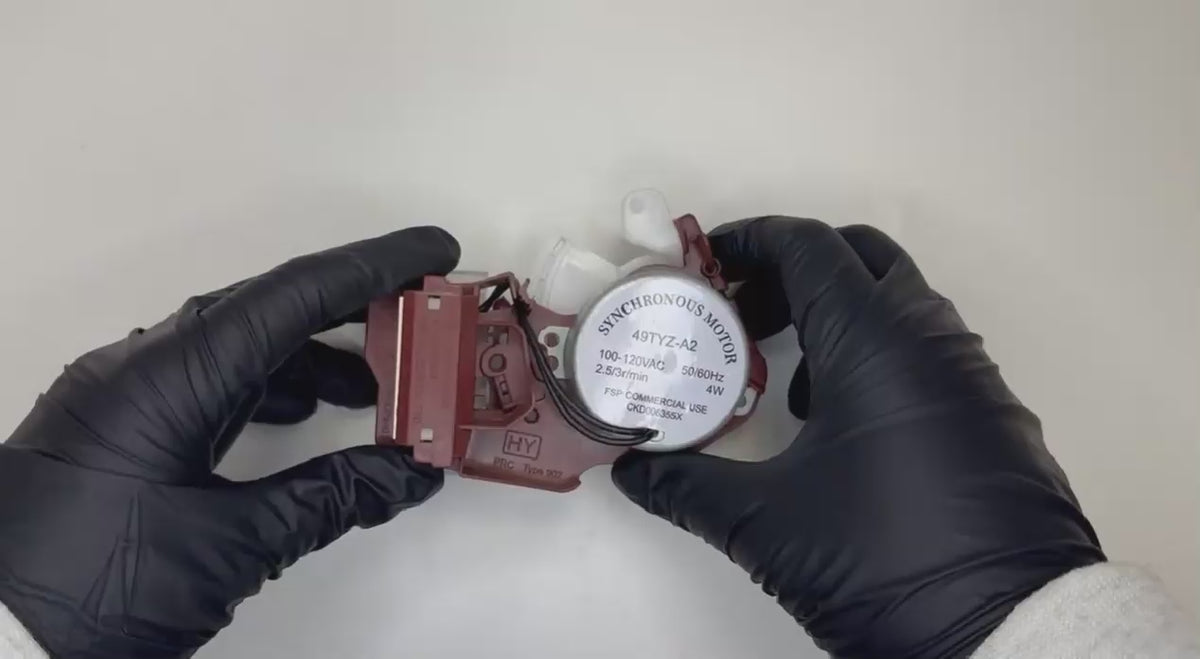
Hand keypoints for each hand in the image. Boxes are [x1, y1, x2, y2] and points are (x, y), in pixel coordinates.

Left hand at [0, 227, 458, 657]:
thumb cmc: (97, 589)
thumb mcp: (231, 547)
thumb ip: (330, 499)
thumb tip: (413, 474)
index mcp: (169, 378)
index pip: (291, 296)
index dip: (373, 267)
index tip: (434, 252)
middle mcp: (141, 368)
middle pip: (266, 309)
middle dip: (351, 306)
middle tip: (420, 313)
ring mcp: (123, 395)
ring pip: (236, 345)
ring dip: (309, 354)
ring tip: (376, 384)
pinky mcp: (118, 426)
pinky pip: (207, 380)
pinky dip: (265, 386)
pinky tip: (300, 414)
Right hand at [612, 218, 1104, 657]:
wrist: (1007, 631)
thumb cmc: (877, 559)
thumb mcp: (766, 525)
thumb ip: (687, 486)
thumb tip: (632, 471)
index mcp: (875, 341)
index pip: (808, 247)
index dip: (750, 241)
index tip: (706, 261)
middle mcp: (932, 339)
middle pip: (861, 257)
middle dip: (795, 269)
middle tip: (743, 313)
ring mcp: (972, 375)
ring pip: (901, 303)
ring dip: (838, 314)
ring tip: (785, 377)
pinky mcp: (993, 414)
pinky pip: (928, 350)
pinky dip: (878, 354)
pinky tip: (842, 423)